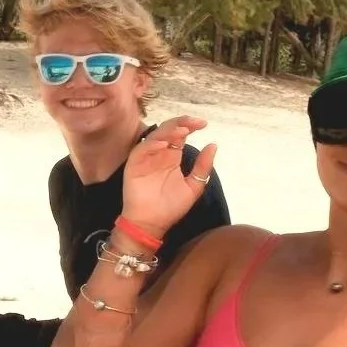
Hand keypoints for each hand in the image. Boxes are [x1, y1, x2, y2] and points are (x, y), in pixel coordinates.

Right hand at [120, 117, 215, 237]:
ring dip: (168, 131)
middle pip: (168, 130)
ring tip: (183, 131)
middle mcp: (159, 154)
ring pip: (155, 136)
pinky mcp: (134, 165)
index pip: (180, 134)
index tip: (204, 124)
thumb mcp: (193, 186)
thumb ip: (202, 166)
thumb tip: (213, 145)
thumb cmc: (171, 207)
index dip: (190, 126)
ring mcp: (146, 158)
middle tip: (194, 122)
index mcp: (172, 156)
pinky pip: (141, 150)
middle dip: (181, 123)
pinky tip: (163, 145)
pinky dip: (152, 145)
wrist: (152, 224)